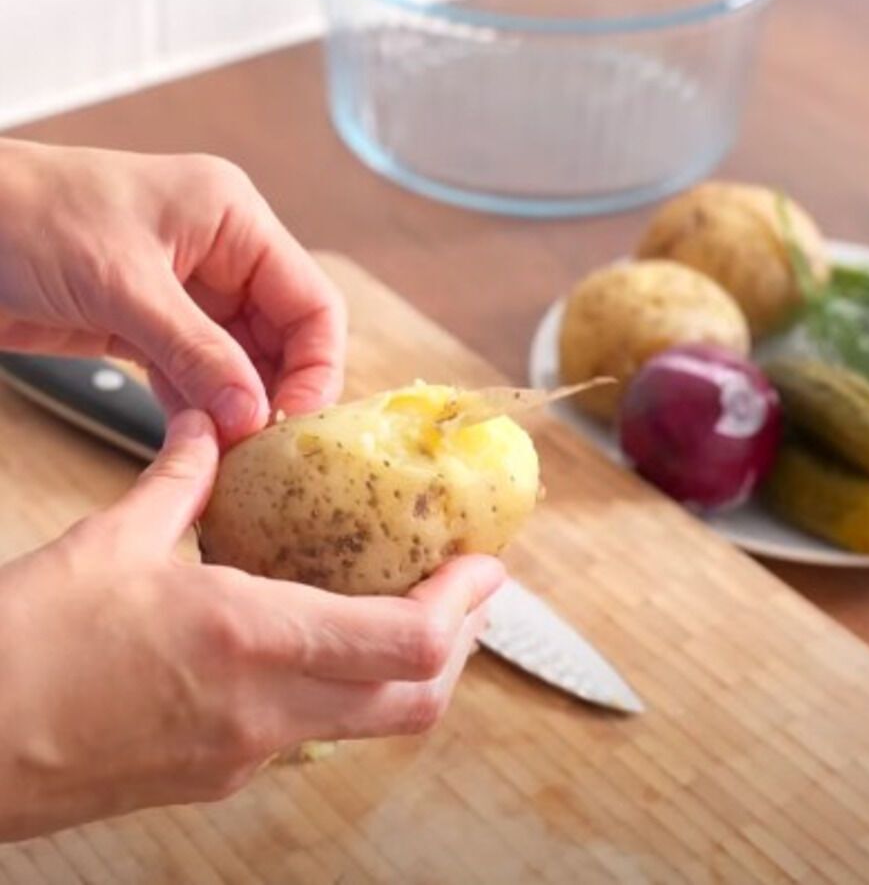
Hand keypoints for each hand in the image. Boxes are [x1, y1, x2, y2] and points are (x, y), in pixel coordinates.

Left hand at [0, 139, 344, 443]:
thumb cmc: (20, 213)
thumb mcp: (121, 284)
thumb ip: (195, 351)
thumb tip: (252, 413)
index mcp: (232, 218)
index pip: (311, 300)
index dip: (316, 364)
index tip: (294, 420)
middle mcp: (219, 252)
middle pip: (283, 336)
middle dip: (276, 391)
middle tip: (264, 448)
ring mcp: (182, 289)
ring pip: (239, 361)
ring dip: (236, 407)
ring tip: (232, 454)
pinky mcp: (143, 322)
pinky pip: (193, 373)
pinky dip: (197, 407)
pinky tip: (198, 440)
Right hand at [0, 411, 501, 842]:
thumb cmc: (18, 652)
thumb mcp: (109, 545)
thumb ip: (183, 482)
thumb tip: (213, 425)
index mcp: (252, 641)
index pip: (411, 642)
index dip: (467, 606)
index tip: (485, 566)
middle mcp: (266, 711)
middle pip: (418, 699)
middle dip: (460, 645)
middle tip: (468, 595)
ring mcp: (243, 756)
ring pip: (368, 725)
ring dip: (405, 674)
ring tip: (406, 614)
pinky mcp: (213, 780)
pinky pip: (306, 738)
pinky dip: (337, 693)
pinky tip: (315, 651)